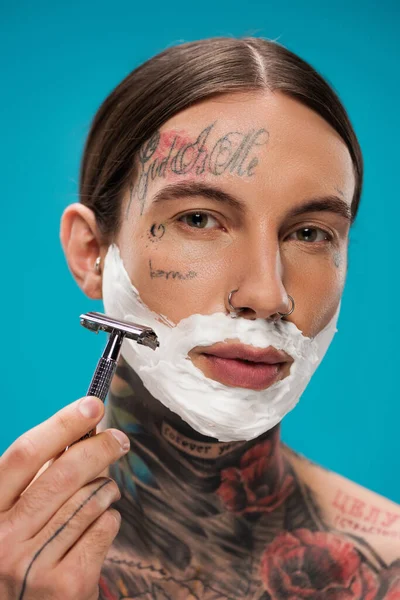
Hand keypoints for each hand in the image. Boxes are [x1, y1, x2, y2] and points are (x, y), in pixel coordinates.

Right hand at [0, 396, 129, 598]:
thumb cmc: (22, 555)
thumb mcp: (14, 517)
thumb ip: (39, 480)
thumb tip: (84, 434)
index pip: (26, 454)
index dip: (62, 424)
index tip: (91, 405)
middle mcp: (3, 539)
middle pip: (64, 473)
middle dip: (99, 447)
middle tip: (118, 440)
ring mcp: (33, 565)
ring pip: (91, 499)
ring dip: (106, 489)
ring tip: (102, 494)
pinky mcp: (66, 585)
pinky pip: (104, 528)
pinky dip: (109, 519)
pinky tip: (98, 526)